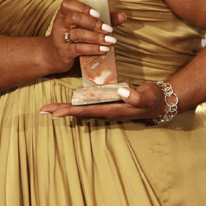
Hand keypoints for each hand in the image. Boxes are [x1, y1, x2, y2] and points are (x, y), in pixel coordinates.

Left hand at [39, 82, 167, 121]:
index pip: (88, 110)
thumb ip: (137, 96)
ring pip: (83, 109)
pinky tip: (70, 103)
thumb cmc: (154, 98)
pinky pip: (90, 105)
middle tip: (44, 111)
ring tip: (51, 108)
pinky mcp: (110, 103)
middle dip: (62, 110)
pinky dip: (77, 104)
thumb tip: (122, 92)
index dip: (71, 111)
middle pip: (81, 112)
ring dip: (67, 108)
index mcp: (114, 109)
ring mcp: (108, 108)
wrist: (161, 102)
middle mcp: (108, 111)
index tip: (56, 113)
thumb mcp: (148, 96)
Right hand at [44, 0, 125, 73]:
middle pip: (74, 18)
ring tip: (110, 40)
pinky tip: (103, 49)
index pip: (69, 4)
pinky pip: (78, 48)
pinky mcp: (64, 51)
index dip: (84, 8)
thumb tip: (122, 16)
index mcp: (63, 13)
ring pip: (78, 34)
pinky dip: (93, 48)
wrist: (53, 55)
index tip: (98, 14)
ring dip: (96, 37)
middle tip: (108, 28)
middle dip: (93, 23)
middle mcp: (60, 23)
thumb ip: (102, 19)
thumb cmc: (72, 36)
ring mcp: (60, 37)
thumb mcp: (82, 26)